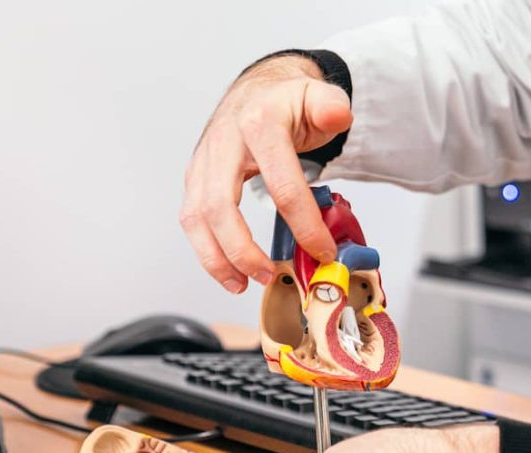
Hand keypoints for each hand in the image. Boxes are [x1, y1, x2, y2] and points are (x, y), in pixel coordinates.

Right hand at [182, 55, 352, 293]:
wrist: (259, 90)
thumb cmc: (287, 102)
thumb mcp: (319, 95)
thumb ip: (332, 106)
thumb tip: (338, 115)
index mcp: (260, 123)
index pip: (282, 183)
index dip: (304, 224)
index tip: (321, 250)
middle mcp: (225, 142)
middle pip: (221, 205)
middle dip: (243, 249)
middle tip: (269, 275)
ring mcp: (205, 161)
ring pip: (197, 216)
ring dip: (217, 257)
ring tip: (242, 283)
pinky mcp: (195, 177)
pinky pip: (192, 219)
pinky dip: (206, 250)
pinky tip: (228, 272)